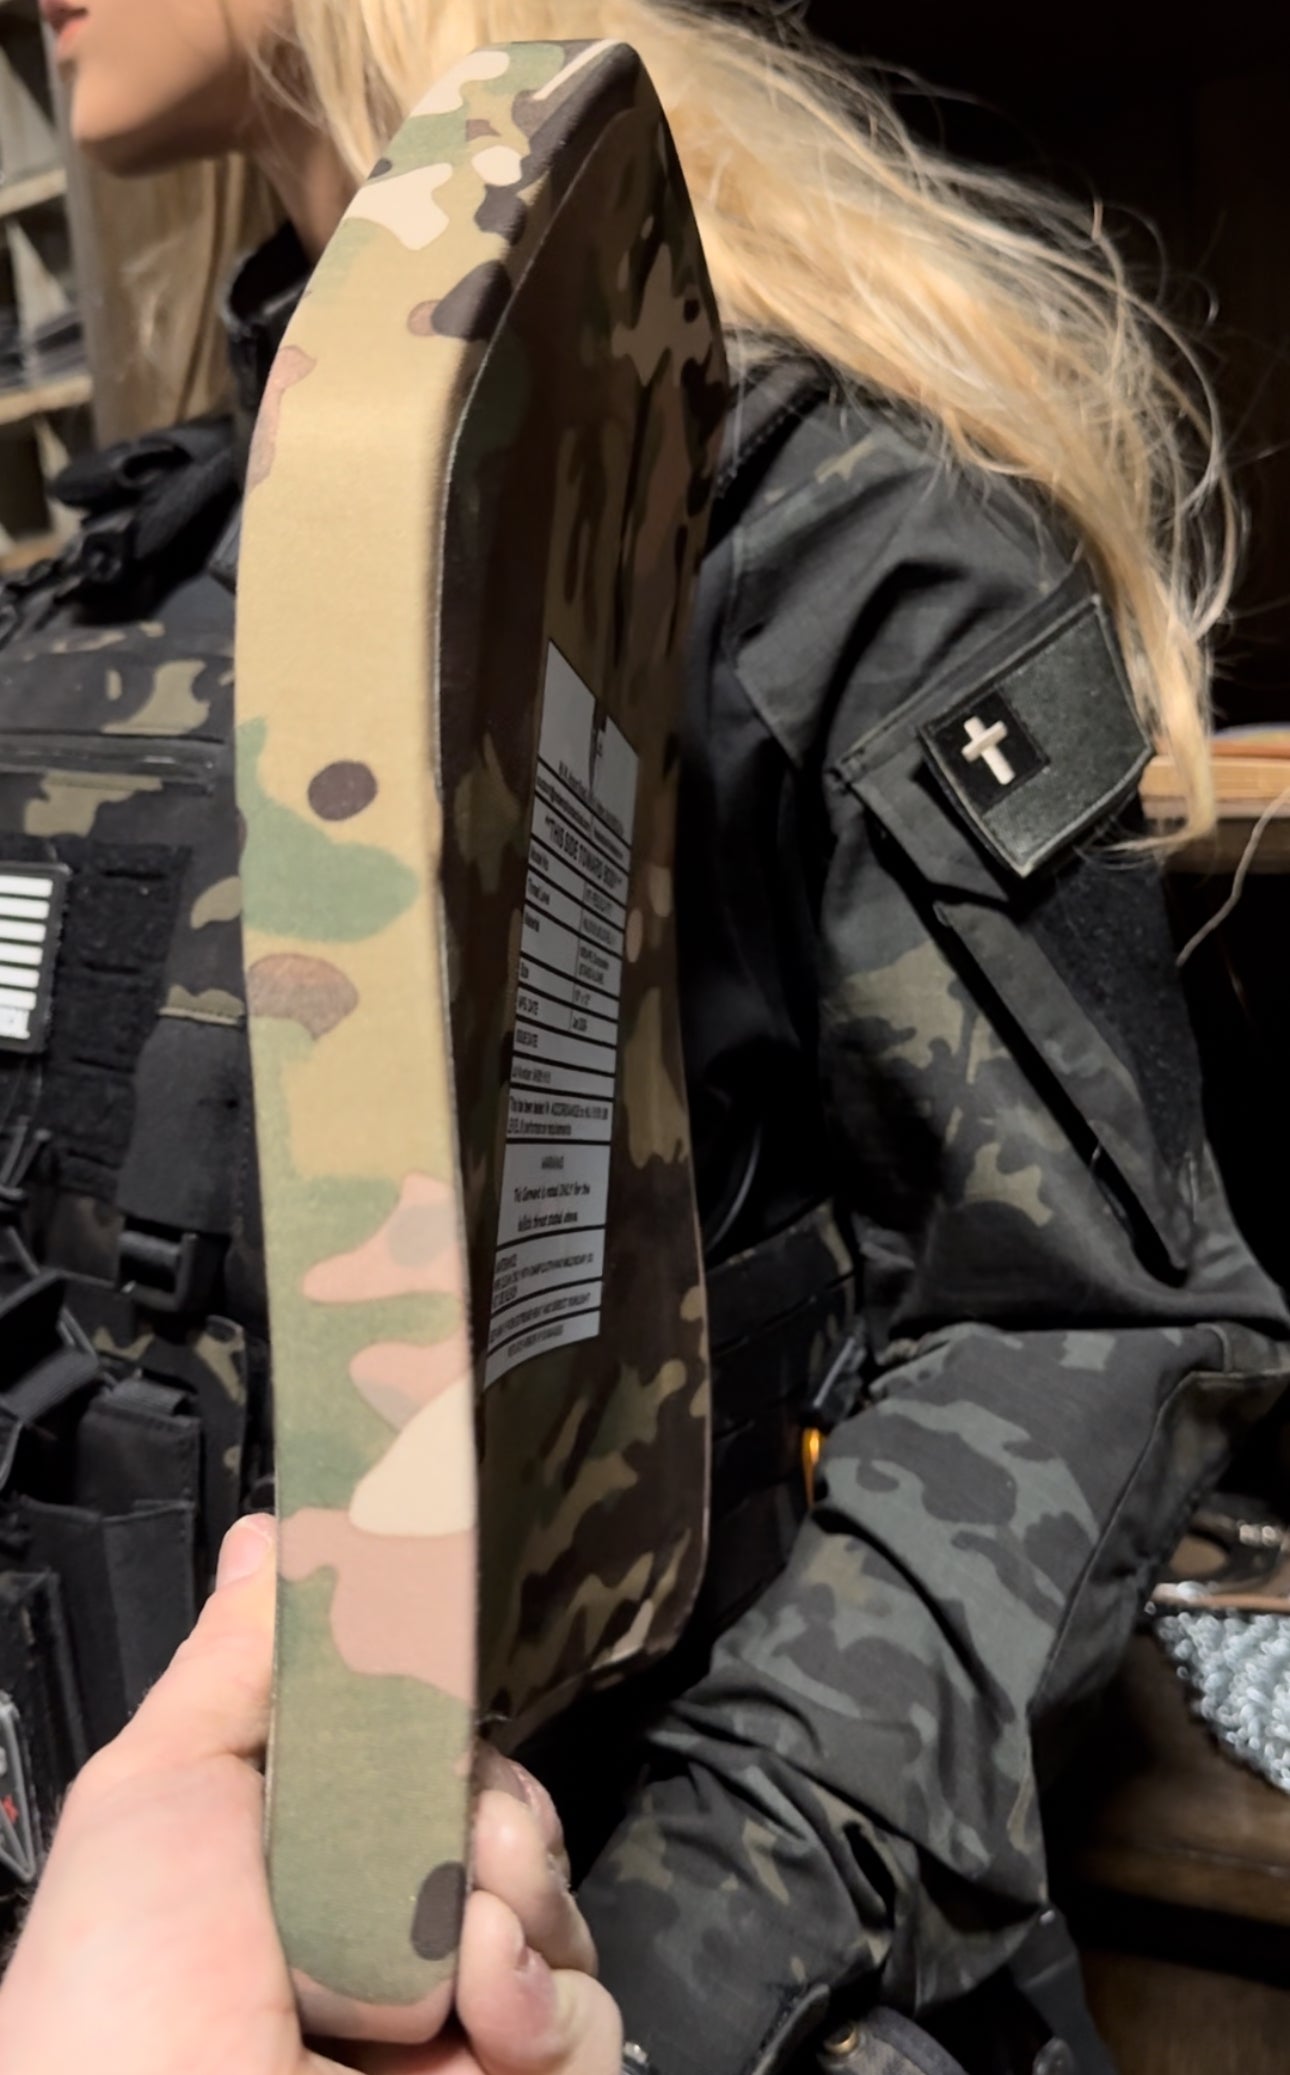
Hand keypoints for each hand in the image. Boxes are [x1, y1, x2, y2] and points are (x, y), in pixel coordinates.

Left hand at [0, 1515, 621, 2074]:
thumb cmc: (125, 1989)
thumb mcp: (157, 1794)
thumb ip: (235, 1664)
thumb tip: (269, 1531)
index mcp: (307, 1872)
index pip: (426, 1766)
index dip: (448, 1728)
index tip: (447, 1697)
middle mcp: (386, 1945)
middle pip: (512, 1821)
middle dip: (499, 1806)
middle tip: (456, 1828)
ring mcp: (455, 2026)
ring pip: (561, 1908)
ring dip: (524, 1893)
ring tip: (461, 1934)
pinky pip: (590, 2015)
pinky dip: (546, 1997)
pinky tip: (482, 2004)